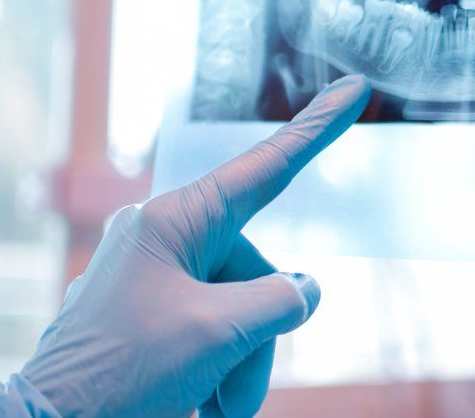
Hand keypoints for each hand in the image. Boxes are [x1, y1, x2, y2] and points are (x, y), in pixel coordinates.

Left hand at [0, 75, 371, 417]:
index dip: (317, 128)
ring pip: (241, 310)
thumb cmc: (120, 373)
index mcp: (174, 221)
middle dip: (260, 335)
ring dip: (241, 363)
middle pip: (258, 272)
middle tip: (230, 389)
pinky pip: (213, 330)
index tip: (355, 89)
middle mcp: (166, 239)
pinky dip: (218, 369)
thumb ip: (277, 300)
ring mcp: (156, 278)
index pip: (267, 166)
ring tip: (215, 405)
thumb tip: (302, 291)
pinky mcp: (151, 315)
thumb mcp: (216, 332)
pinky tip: (201, 402)